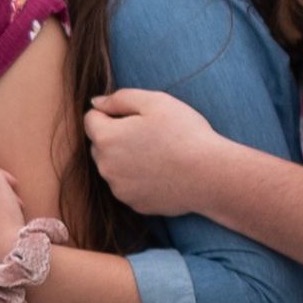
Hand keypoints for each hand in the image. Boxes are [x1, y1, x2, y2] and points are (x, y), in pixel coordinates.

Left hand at [82, 87, 227, 217]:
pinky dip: (138, 179)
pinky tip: (161, 172)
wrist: (210, 175)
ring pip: (113, 167)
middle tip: (150, 134)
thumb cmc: (185, 133)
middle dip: (115, 136)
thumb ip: (119, 98)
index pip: (91, 118)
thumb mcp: (154, 101)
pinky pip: (128, 186)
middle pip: (99, 144)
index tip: (138, 116)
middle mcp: (105, 167)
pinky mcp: (134, 204)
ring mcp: (119, 189)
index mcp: (106, 138)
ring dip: (125, 158)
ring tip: (158, 154)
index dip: (113, 113)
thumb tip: (95, 103)